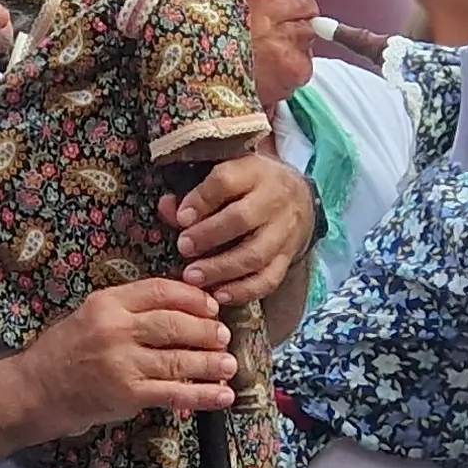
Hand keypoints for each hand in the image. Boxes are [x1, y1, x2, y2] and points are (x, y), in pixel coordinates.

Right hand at [18, 278, 238, 435]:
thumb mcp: (92, 314)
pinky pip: (174, 393)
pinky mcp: (127, 394)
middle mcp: (115, 330)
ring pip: (179, 360)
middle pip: (174, 324)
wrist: (36, 390)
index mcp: (108, 303)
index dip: (193, 298)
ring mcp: (122, 363)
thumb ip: (131, 309)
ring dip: (211, 363)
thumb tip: (183, 309)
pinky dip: (202, 395)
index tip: (211, 306)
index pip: (161, 291)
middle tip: (224, 336)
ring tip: (229, 364)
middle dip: (206, 331)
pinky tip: (222, 395)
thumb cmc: (66, 351)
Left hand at [163, 154, 314, 309]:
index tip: (181, 217)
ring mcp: (285, 232)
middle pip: (242, 219)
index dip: (201, 199)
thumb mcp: (230, 177)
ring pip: (255, 254)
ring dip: (221, 268)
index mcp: (255, 172)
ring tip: (193, 276)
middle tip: (184, 247)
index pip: (227, 181)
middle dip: (208, 236)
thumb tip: (168, 208)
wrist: (300, 198)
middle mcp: (274, 200)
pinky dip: (242, 291)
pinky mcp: (288, 258)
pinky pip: (268, 279)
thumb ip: (196, 194)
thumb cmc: (253, 187)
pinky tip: (219, 294)